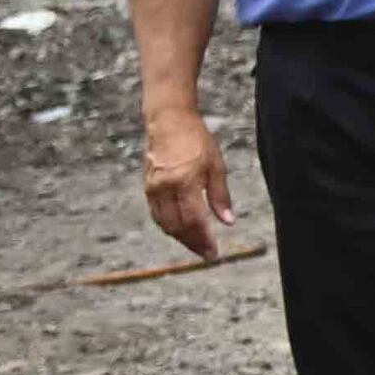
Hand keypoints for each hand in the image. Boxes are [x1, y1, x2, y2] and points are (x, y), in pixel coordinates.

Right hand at [140, 110, 233, 254]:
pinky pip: (157, 214)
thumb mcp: (216, 166)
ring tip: (196, 244)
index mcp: (185, 182)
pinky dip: (168, 225)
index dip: (204, 240)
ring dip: (180, 237)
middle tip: (206, 253)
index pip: (194, 221)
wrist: (168, 120)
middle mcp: (165, 188)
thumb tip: (228, 222)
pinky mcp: (147, 186)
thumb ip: (220, 196)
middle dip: (192, 243)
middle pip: (177, 226)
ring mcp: (153, 188)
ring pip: (164, 223)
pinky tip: (181, 229)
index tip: (213, 254)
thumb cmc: (196, 140)